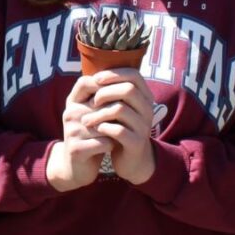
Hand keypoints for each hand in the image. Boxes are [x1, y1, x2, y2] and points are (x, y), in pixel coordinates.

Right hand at [46, 75, 112, 191]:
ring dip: (114, 131)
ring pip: (105, 125)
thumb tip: (125, 77)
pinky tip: (110, 147)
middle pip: (101, 104)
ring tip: (115, 135)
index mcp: (72, 102)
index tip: (118, 95)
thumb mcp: (91, 114)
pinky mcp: (76, 149)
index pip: (85, 82)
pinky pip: (103, 142)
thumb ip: (101, 98)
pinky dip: (111, 145)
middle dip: (115, 113)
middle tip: (123, 121)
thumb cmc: (90, 135)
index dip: (104, 85)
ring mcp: (71, 131)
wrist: (75, 167)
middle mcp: (69, 113)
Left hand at [82, 68, 157, 184]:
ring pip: (120, 109)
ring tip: (86, 120)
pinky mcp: (137, 143)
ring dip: (98, 113)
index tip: (96, 80)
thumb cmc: (120, 128)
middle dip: (105, 92)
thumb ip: (111, 92)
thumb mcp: (118, 108)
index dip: (113, 74)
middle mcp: (148, 110)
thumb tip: (92, 76)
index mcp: (144, 97)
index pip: (134, 75)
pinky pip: (118, 131)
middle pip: (128, 89)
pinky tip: (97, 129)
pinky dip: (103, 127)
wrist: (131, 160)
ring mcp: (144, 127)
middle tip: (92, 102)